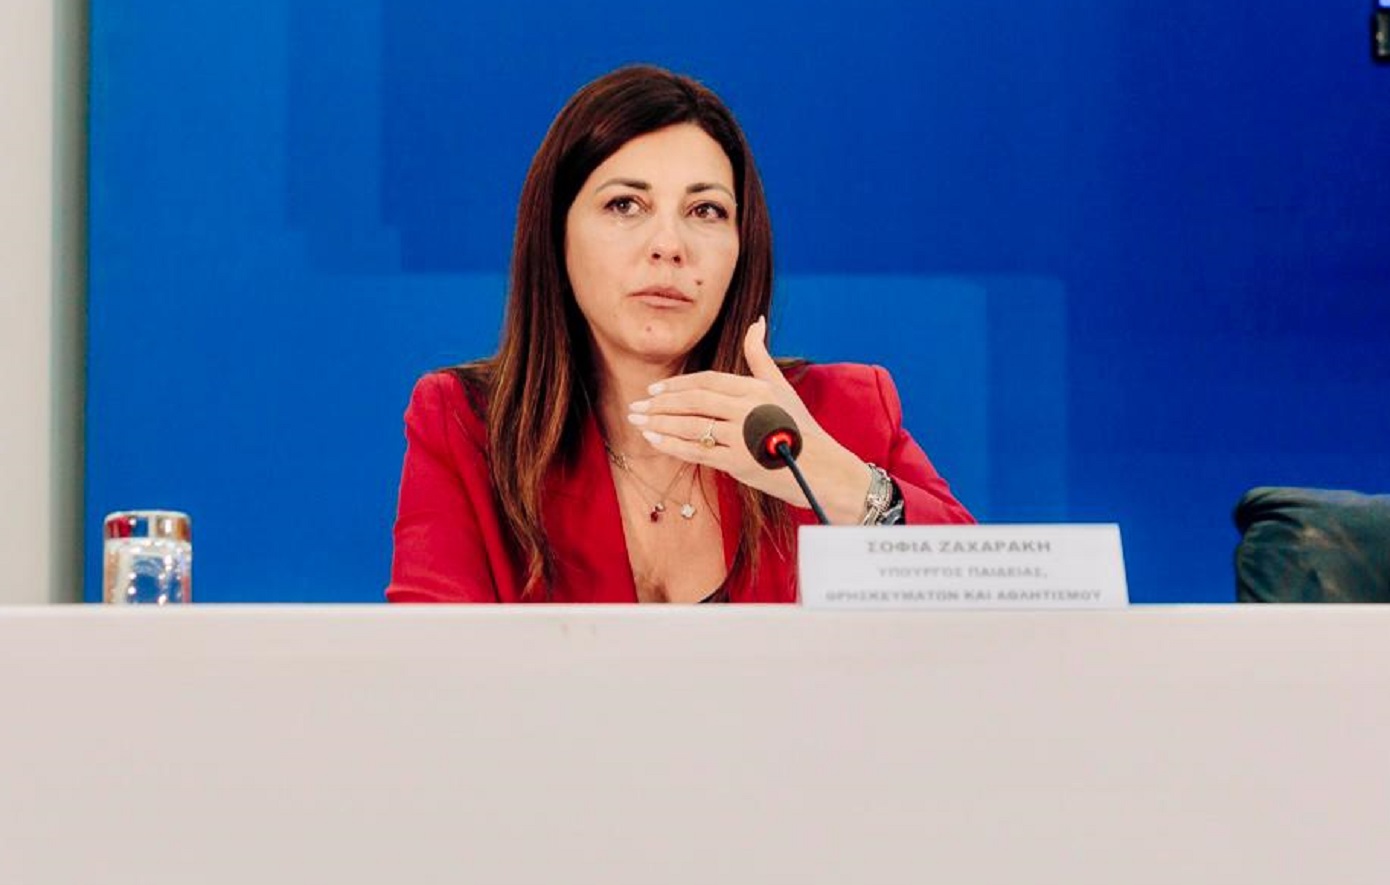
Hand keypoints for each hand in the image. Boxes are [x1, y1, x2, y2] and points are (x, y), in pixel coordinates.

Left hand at [627, 317, 872, 522]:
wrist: (820, 469)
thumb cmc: (798, 427)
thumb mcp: (780, 386)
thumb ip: (760, 355)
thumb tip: (756, 321)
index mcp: (755, 388)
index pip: (707, 382)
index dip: (677, 385)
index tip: (653, 389)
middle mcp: (747, 408)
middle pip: (694, 401)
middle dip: (660, 403)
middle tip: (636, 406)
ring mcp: (742, 436)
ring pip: (691, 426)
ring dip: (659, 423)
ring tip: (637, 422)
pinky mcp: (738, 462)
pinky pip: (697, 451)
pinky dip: (673, 446)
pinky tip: (654, 441)